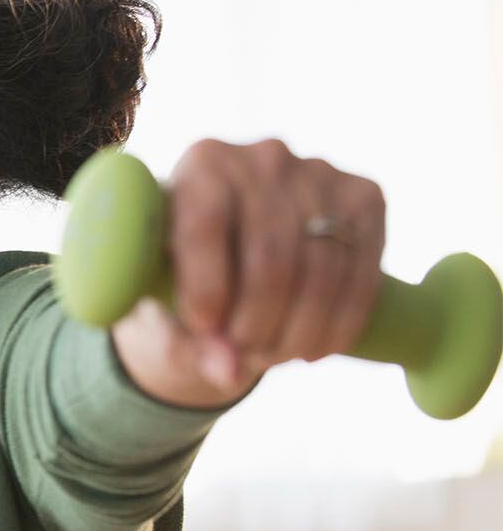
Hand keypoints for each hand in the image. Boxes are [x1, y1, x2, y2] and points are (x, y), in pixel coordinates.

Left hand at [112, 138, 386, 406]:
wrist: (238, 240)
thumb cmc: (183, 267)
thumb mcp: (165, 297)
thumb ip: (184, 336)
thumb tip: (228, 373)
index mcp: (200, 164)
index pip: (205, 226)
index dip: (205, 289)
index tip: (206, 332)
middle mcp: (262, 157)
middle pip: (270, 256)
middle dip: (257, 323)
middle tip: (243, 356)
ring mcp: (320, 172)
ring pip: (321, 269)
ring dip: (299, 331)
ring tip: (274, 357)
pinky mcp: (365, 197)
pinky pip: (363, 270)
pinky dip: (342, 322)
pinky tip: (315, 349)